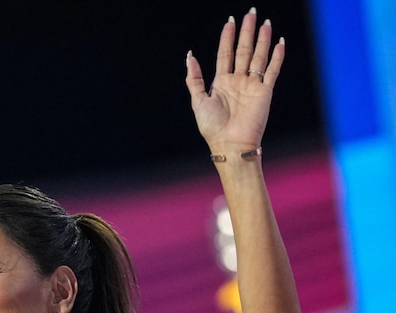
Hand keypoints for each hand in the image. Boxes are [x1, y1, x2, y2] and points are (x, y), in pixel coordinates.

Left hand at [185, 9, 284, 154]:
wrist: (230, 143)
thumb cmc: (212, 126)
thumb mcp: (198, 100)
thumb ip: (194, 79)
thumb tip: (190, 56)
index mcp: (221, 82)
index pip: (225, 53)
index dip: (227, 37)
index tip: (230, 21)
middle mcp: (238, 81)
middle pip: (243, 50)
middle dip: (247, 32)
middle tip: (251, 13)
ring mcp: (252, 85)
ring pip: (258, 57)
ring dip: (262, 40)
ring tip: (265, 23)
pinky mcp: (265, 92)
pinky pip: (272, 71)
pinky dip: (277, 57)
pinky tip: (279, 43)